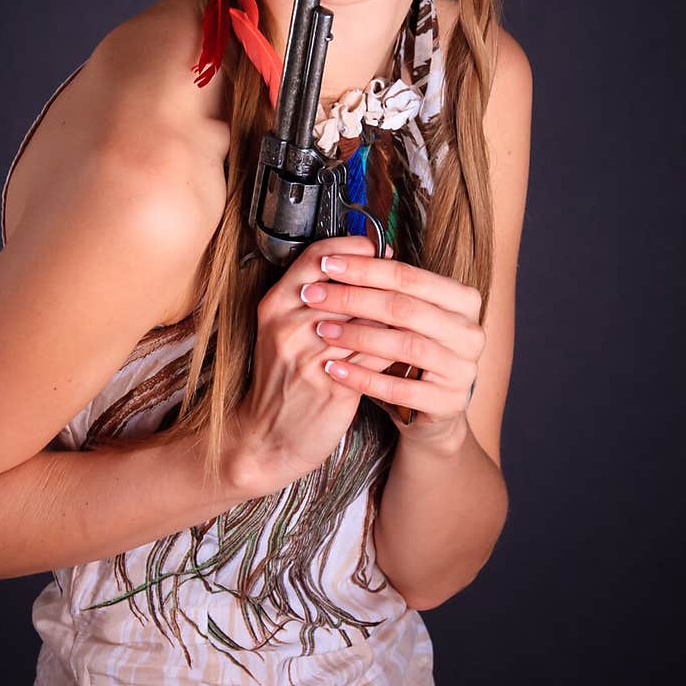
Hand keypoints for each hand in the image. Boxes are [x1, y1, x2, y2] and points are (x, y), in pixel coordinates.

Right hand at [230, 234, 388, 496]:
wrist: (266, 438)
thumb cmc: (282, 379)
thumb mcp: (281, 330)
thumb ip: (312, 299)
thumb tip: (361, 264)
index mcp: (274, 306)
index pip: (317, 259)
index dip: (352, 248)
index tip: (378, 247)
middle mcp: (288, 327)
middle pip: (347, 288)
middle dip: (382, 280)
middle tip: (408, 276)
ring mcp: (308, 358)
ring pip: (366, 321)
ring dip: (395, 314)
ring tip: (418, 307)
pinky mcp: (332, 388)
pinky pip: (375, 358)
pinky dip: (396, 348)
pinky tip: (411, 343)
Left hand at [299, 236, 484, 445]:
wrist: (430, 410)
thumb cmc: (412, 354)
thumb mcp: (408, 317)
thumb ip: (388, 289)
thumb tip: (343, 254)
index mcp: (463, 301)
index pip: (409, 276)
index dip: (365, 268)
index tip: (327, 263)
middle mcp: (469, 332)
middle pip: (404, 307)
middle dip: (353, 298)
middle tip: (314, 295)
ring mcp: (462, 369)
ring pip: (404, 345)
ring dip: (357, 335)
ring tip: (322, 329)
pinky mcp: (447, 403)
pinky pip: (399, 388)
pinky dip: (362, 377)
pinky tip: (334, 368)